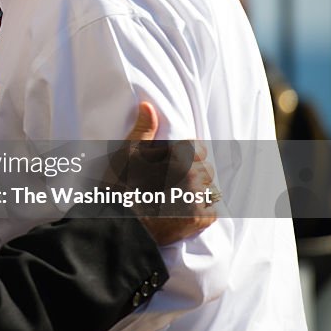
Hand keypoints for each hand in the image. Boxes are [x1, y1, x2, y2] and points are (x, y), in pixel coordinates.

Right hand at [115, 103, 217, 245]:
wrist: (119, 224)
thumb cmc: (120, 186)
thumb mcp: (127, 153)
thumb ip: (143, 129)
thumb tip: (148, 106)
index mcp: (179, 156)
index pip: (198, 149)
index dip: (185, 155)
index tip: (171, 164)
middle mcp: (194, 176)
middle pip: (205, 169)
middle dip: (192, 173)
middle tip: (170, 183)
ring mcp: (199, 199)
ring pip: (209, 189)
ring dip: (197, 192)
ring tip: (175, 199)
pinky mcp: (201, 219)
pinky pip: (211, 210)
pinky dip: (199, 212)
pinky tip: (181, 212)